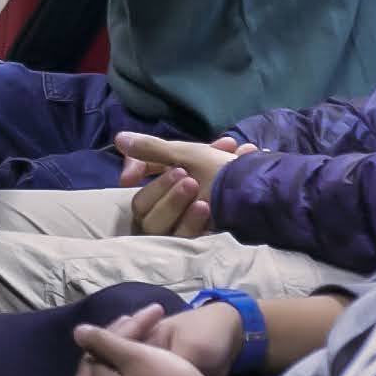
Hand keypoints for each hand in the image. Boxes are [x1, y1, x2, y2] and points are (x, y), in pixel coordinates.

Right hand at [116, 132, 240, 235]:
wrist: (257, 191)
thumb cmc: (219, 168)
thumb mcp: (185, 154)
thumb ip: (151, 148)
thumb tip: (119, 138)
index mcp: (164, 181)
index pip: (135, 184)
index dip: (133, 177)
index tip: (129, 178)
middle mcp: (168, 201)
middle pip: (145, 206)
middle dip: (164, 189)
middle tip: (187, 177)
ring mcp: (180, 221)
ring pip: (159, 224)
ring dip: (176, 204)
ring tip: (200, 193)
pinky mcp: (193, 237)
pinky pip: (182, 236)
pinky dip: (193, 221)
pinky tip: (208, 208)